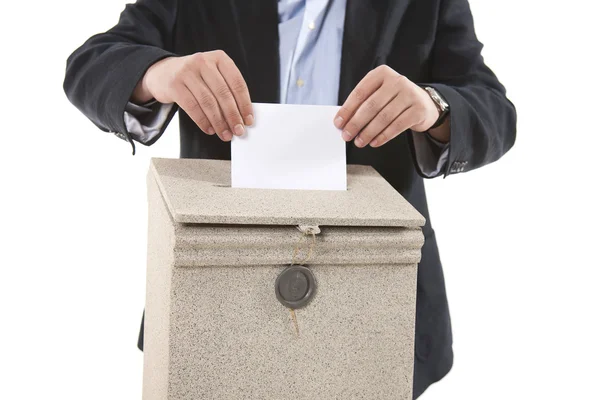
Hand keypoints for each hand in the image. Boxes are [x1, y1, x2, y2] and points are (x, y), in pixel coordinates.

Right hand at [132, 51, 252, 141]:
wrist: (162, 72)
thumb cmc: (194, 77)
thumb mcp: (212, 74)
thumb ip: (227, 89)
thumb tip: (241, 116)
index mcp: (219, 58)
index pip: (237, 83)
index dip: (244, 104)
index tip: (248, 120)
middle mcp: (203, 61)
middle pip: (223, 93)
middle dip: (233, 116)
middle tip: (238, 130)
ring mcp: (187, 72)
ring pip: (208, 102)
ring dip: (219, 122)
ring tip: (225, 134)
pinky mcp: (175, 85)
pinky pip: (192, 107)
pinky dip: (203, 121)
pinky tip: (209, 129)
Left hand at [333, 65, 443, 147]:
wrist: (424, 103)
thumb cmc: (394, 99)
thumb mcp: (379, 94)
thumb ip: (363, 103)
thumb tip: (344, 121)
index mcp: (382, 73)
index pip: (360, 92)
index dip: (347, 110)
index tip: (338, 123)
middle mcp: (397, 81)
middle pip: (371, 106)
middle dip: (356, 123)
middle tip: (347, 135)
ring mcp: (410, 94)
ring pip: (383, 117)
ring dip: (368, 132)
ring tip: (359, 142)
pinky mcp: (418, 110)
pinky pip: (397, 126)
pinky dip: (383, 136)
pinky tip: (374, 142)